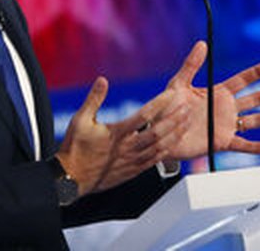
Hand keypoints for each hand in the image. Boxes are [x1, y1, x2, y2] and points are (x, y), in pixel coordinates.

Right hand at [56, 76, 189, 195]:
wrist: (71, 180)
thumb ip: (94, 99)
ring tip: (187, 122)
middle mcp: (127, 147)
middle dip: (175, 119)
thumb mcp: (79, 120)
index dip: (160, 103)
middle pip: (158, 132)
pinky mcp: (133, 171)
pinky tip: (174, 142)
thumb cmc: (74, 149)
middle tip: (188, 107)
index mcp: (116, 133)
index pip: (143, 115)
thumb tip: (102, 80)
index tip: (172, 93)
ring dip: (175, 134)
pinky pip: (155, 160)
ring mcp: (132, 161)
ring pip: (160, 147)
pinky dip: (167, 149)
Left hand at [164, 41, 259, 160]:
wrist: (159, 133)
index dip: (257, 73)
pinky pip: (243, 144)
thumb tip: (202, 44)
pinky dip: (257, 147)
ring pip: (254, 121)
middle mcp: (226, 109)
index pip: (243, 80)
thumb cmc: (166, 108)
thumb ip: (191, 65)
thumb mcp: (178, 84)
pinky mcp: (221, 142)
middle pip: (255, 99)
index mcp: (218, 93)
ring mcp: (225, 126)